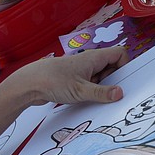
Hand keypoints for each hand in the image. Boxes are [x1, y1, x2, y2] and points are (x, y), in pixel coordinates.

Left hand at [9, 47, 128, 105]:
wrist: (28, 84)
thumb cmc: (53, 81)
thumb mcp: (81, 90)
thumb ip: (102, 93)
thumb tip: (120, 93)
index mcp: (93, 58)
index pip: (119, 54)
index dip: (125, 66)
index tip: (123, 82)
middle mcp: (88, 62)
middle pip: (112, 67)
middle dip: (114, 81)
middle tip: (110, 95)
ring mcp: (81, 71)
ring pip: (100, 77)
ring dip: (101, 89)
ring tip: (95, 99)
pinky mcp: (73, 80)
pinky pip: (89, 84)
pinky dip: (90, 92)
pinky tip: (86, 101)